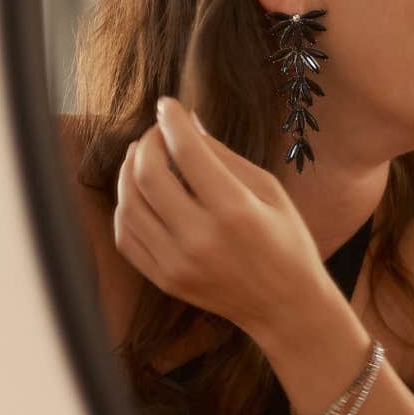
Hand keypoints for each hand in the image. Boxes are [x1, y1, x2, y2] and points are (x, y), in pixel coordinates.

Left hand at [112, 97, 330, 336]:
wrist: (286, 307)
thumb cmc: (287, 242)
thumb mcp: (269, 191)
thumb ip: (224, 156)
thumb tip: (188, 124)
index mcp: (235, 211)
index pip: (187, 151)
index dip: (172, 120)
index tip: (169, 106)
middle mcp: (201, 238)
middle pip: (147, 175)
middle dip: (148, 142)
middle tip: (158, 133)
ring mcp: (178, 263)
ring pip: (128, 204)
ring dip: (129, 171)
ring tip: (144, 158)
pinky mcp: (165, 280)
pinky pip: (126, 236)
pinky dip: (127, 207)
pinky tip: (139, 193)